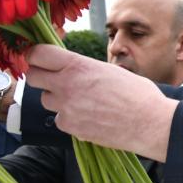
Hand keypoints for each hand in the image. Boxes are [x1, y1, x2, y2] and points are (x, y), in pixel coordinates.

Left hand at [25, 44, 177, 160]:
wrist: (149, 122)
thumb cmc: (137, 94)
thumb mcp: (109, 69)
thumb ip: (83, 68)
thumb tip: (70, 69)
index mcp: (78, 65)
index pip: (38, 54)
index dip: (34, 55)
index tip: (35, 57)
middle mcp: (67, 85)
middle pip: (33, 77)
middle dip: (40, 76)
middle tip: (52, 78)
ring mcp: (66, 108)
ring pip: (46, 99)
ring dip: (56, 98)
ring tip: (80, 100)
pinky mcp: (71, 127)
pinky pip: (59, 119)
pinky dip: (69, 118)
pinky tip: (88, 116)